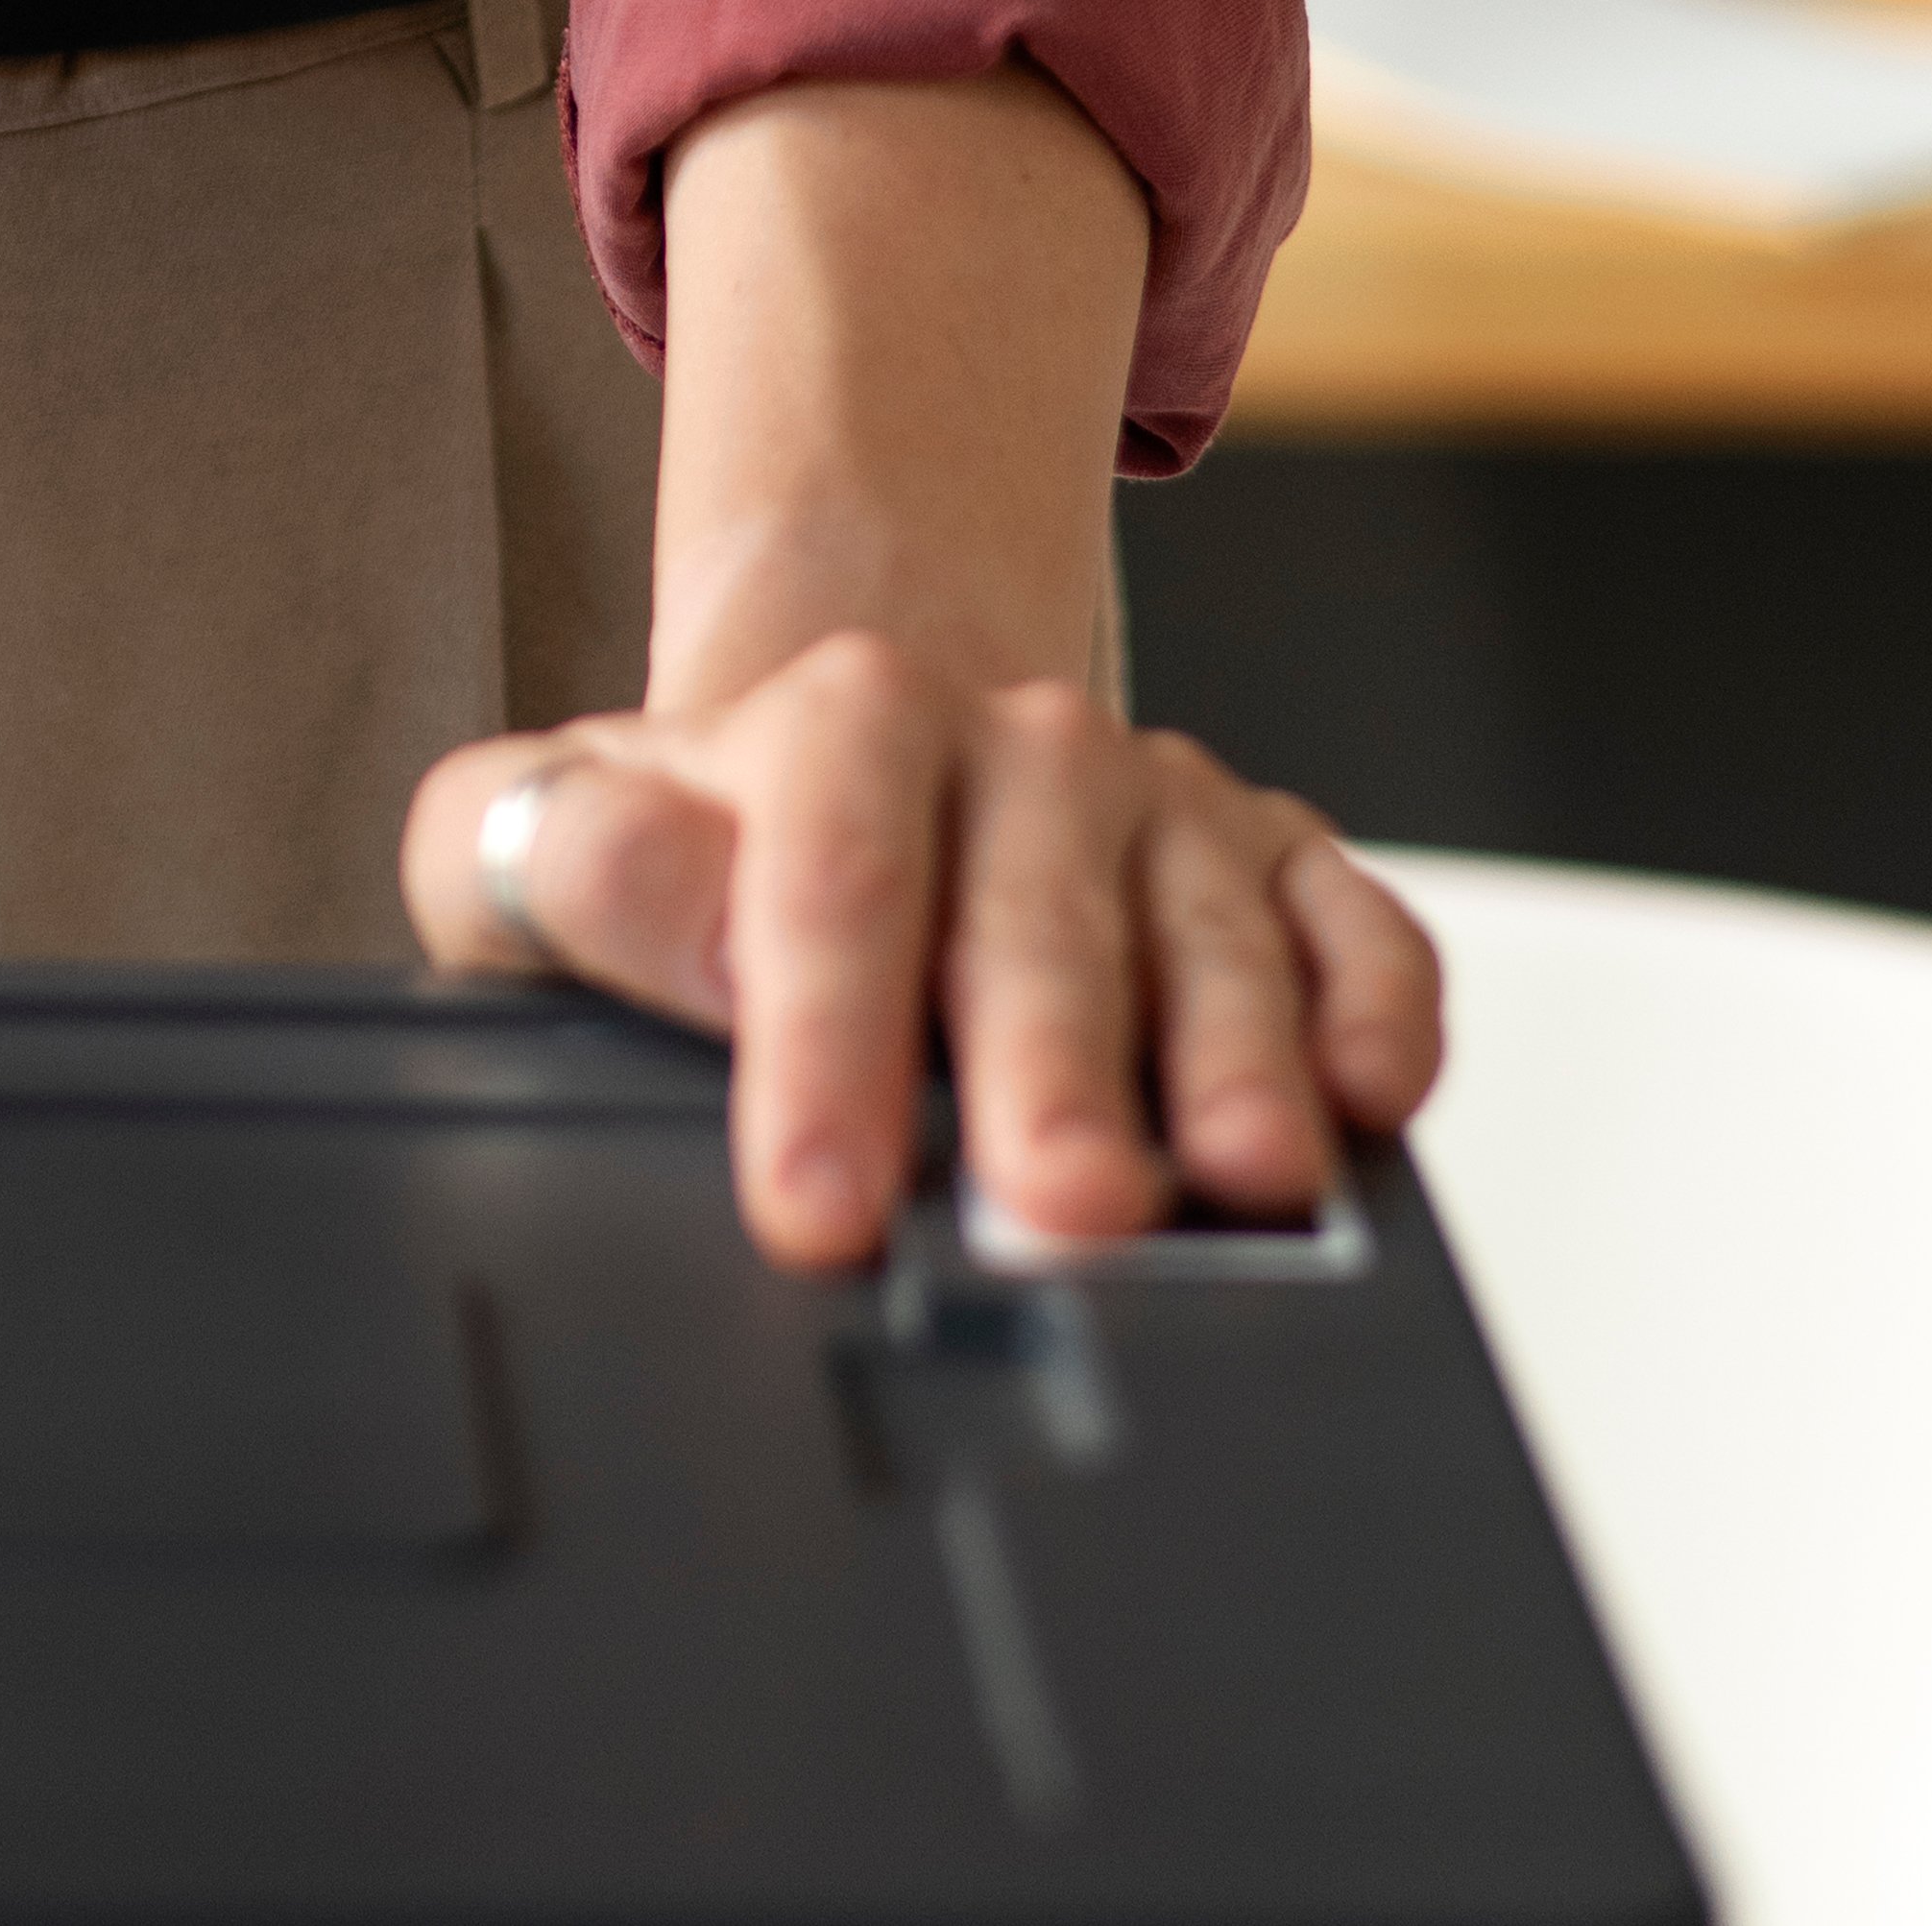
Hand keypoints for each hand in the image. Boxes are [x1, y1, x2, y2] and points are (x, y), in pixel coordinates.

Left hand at [397, 634, 1443, 1270]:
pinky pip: (1356, 922)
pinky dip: (1378, 1001)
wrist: (864, 760)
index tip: (818, 1202)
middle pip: (1033, 915)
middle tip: (1059, 1208)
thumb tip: (665, 913)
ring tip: (1240, 1177)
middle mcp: (1022, 749)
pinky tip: (1373, 1088)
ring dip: (1230, 1056)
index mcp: (847, 721)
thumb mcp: (553, 829)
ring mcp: (1167, 809)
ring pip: (1208, 928)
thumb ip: (566, 855)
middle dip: (1050, 1067)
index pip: (834, 875)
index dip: (825, 1041)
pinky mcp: (1283, 869)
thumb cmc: (703, 847)